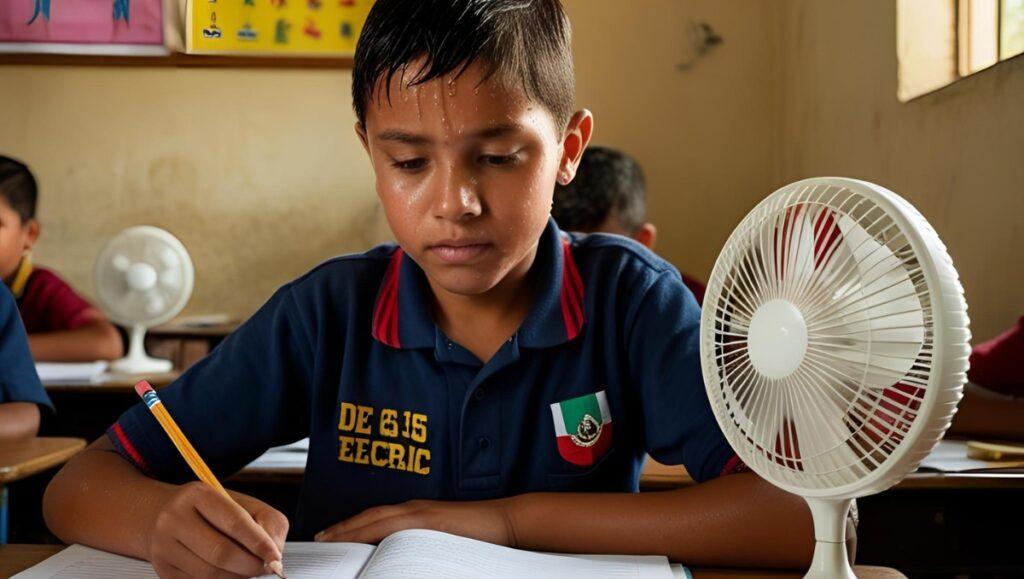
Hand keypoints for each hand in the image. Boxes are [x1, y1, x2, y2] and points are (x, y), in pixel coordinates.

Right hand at [146, 482, 288, 578]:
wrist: (158, 515)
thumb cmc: (208, 510)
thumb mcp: (239, 502)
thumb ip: (265, 522)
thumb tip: (274, 553)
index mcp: (198, 494)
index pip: (234, 522)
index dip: (259, 543)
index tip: (275, 556)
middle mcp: (175, 519)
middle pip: (221, 552)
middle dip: (251, 565)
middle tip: (267, 567)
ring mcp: (164, 547)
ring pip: (210, 574)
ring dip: (238, 576)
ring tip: (248, 568)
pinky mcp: (163, 570)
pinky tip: (229, 573)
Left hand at [315, 498, 516, 546]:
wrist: (506, 522)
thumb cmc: (478, 535)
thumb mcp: (440, 538)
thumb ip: (417, 542)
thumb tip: (394, 558)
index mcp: (415, 513)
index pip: (375, 518)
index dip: (350, 526)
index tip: (329, 536)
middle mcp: (415, 509)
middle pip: (370, 516)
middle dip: (343, 527)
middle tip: (318, 540)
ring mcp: (422, 514)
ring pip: (377, 519)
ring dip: (352, 529)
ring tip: (330, 540)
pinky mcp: (431, 521)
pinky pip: (396, 527)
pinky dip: (375, 532)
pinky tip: (363, 542)